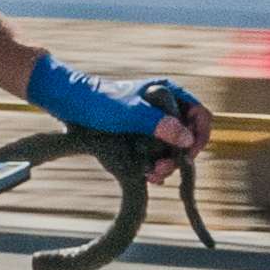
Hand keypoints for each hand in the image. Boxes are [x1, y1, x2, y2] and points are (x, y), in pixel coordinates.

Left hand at [24, 54, 212, 184]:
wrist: (69, 103)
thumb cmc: (98, 102)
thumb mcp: (131, 114)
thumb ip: (160, 124)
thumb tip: (187, 139)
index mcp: (168, 93)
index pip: (200, 114)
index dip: (199, 135)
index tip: (188, 154)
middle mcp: (163, 107)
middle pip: (187, 134)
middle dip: (179, 155)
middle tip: (163, 171)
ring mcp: (151, 121)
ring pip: (171, 147)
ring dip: (166, 164)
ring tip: (153, 176)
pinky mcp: (139, 134)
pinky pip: (155, 152)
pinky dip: (154, 164)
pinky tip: (147, 176)